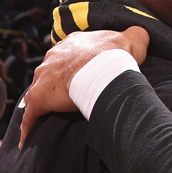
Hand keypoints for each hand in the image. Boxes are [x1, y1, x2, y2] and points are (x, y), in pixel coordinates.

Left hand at [19, 26, 149, 145]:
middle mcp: (54, 56)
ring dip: (44, 100)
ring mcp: (44, 76)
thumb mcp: (134, 39)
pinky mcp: (39, 97)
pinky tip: (29, 138)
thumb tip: (141, 34)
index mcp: (73, 43)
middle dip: (57, 82)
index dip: (75, 65)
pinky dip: (29, 126)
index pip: (69, 54)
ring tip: (51, 114)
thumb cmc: (117, 55)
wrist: (105, 68)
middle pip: (51, 71)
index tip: (81, 75)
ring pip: (39, 89)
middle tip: (69, 95)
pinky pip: (30, 114)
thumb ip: (136, 35)